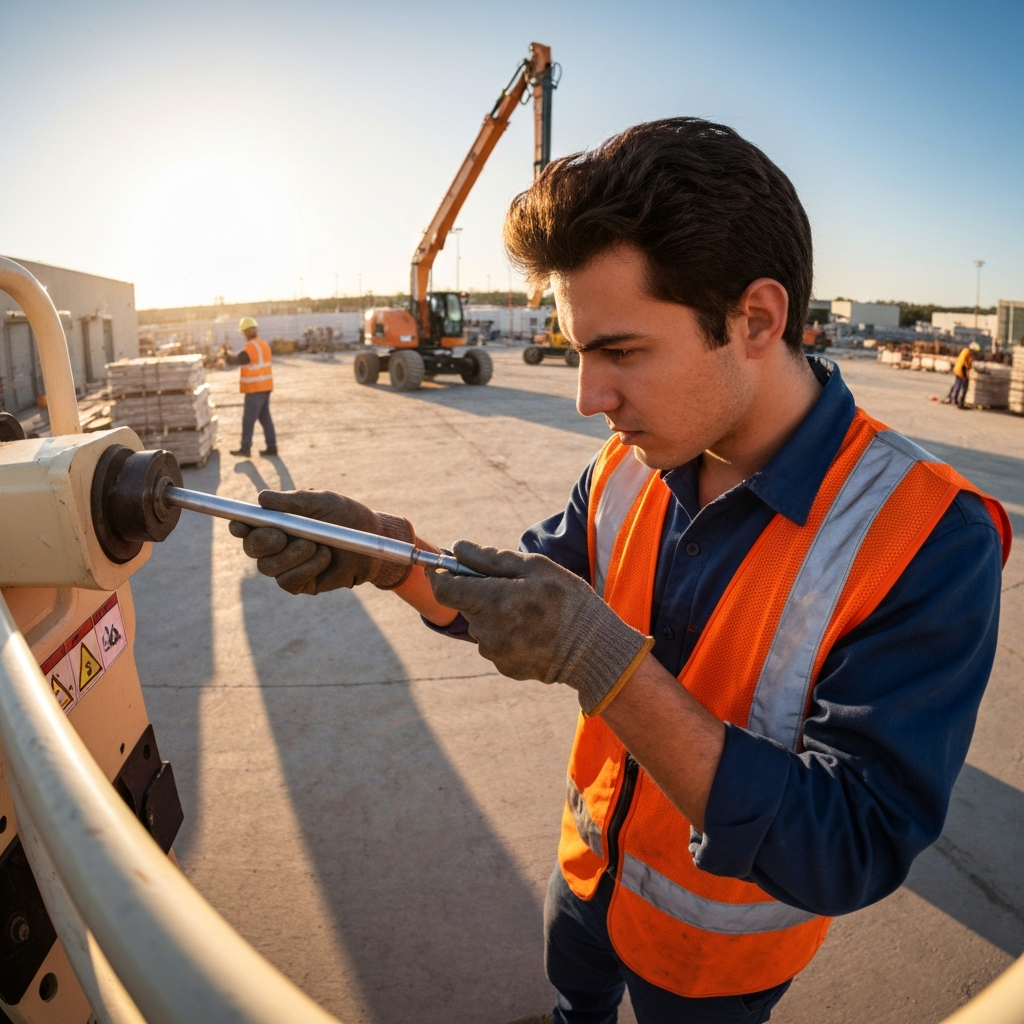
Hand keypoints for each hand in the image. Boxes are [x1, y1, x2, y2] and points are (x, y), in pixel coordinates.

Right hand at [229, 490, 413, 594]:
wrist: (371, 541)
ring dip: (292, 555)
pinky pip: (288, 582)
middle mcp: (277, 545)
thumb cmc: (345, 516)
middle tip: (281, 536)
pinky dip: (305, 569)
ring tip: (317, 545)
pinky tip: (324, 558)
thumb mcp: (322, 502)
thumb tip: (262, 498)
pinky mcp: (300, 584)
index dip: (239, 526)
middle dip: (262, 542)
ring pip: (268, 567)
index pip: (247, 526)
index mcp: (277, 522)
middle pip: (252, 549)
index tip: (241, 524)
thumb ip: (293, 501)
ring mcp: (287, 566)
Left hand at [428, 540, 652, 714]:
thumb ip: (490, 559)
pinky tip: (532, 632)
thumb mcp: (535, 568)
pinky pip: (494, 644)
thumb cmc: (568, 601)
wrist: (594, 650)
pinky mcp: (504, 667)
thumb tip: (457, 548)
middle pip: (465, 605)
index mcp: (494, 600)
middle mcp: (487, 630)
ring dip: (494, 616)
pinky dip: (506, 635)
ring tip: (529, 613)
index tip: (450, 568)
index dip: (443, 575)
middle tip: (513, 589)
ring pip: (480, 625)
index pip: (444, 588)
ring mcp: (494, 652)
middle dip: (479, 594)